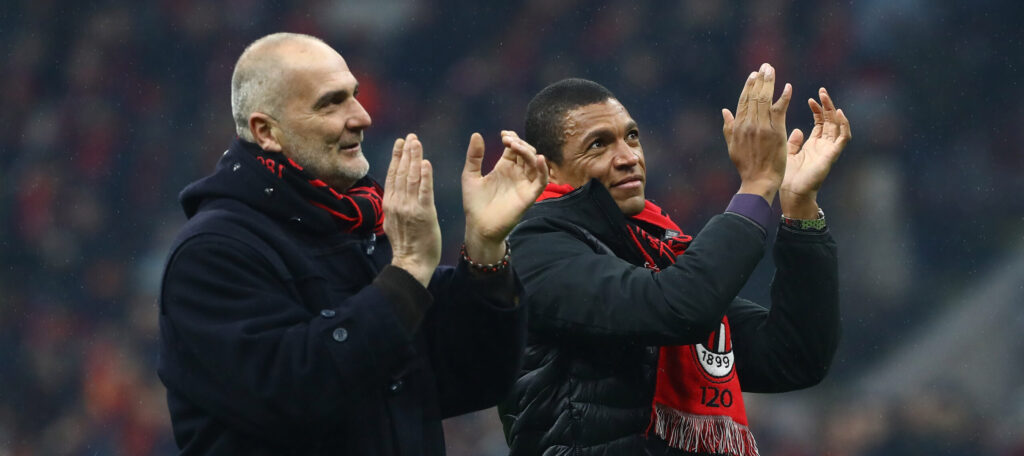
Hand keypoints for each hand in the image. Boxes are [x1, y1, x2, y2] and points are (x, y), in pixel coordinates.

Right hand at [383, 133, 441, 286]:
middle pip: (401, 172)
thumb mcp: (393, 221)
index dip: (396, 157)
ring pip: (412, 177)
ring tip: (417, 143)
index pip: (393, 175)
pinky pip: (424, 191)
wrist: (411, 263)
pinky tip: (426, 162)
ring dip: (414, 158)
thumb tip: (394, 192)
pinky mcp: (423, 213)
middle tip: (411, 136)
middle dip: (406, 152)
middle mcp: (397, 203)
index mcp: (390, 204)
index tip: (400, 143)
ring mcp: (409, 207)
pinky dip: (425, 176)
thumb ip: (394, 205)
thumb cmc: (406, 245)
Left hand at [462, 131, 547, 263]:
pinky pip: (541, 181)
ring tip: (515, 146)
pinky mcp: (529, 196)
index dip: (512, 138)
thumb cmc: (474, 204)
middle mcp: (517, 174)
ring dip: (528, 151)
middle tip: (507, 140)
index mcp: (504, 167)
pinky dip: (543, 170)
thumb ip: (474, 156)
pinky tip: (538, 159)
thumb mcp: (470, 176)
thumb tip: (476, 134)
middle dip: (519, 143)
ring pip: (534, 163)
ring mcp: (524, 184)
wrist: (478, 227)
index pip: (515, 147)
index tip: (503, 134)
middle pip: (526, 152)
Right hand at [721, 63, 792, 202]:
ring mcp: (763, 127)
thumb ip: (729, 127)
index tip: (753, 75)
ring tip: (771, 70)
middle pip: (754, 96)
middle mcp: (749, 124)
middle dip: (760, 79)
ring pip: (765, 99)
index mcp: (739, 126)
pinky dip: (784, 97)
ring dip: (769, 82)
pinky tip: (787, 87)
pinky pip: (780, 110)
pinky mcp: (776, 132)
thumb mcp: (732, 146)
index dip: (748, 86)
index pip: (743, 101)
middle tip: (765, 66)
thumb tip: (725, 111)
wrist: (758, 181)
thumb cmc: (746, 166)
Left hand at [780, 87, 851, 217]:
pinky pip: (843, 138)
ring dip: (834, 111)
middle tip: (822, 91)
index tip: (811, 99)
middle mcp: (823, 146)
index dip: (817, 110)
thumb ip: (793, 142)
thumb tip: (798, 130)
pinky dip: (844, 125)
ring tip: (827, 98)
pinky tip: (839, 113)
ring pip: (838, 126)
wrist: (791, 192)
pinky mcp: (832, 155)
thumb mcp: (787, 153)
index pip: (820, 122)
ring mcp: (829, 150)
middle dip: (827, 106)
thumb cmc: (787, 177)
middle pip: (830, 121)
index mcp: (813, 145)